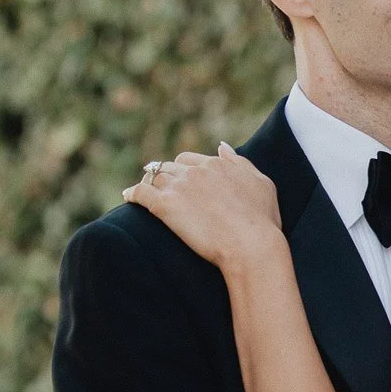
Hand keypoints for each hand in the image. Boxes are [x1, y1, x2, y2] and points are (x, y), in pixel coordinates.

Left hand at [124, 144, 281, 271]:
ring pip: (155, 177)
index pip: (190, 160)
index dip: (185, 169)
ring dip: (150, 182)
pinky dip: (132, 193)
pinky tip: (127, 196)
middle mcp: (196, 171)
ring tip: (145, 192)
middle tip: (162, 187)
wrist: (251, 244)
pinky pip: (141, 193)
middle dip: (166, 174)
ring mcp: (180, 187)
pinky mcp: (165, 206)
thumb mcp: (262, 184)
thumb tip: (223, 147)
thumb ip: (240, 163)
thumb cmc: (262, 220)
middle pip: (171, 166)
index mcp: (216, 165)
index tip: (183, 181)